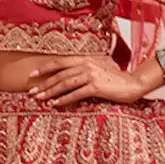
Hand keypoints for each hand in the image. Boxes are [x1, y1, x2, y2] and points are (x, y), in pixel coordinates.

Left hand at [28, 55, 148, 107]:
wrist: (133, 84)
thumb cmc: (116, 79)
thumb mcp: (99, 68)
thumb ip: (85, 69)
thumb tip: (69, 76)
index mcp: (86, 59)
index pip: (60, 62)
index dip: (45, 68)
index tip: (32, 75)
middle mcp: (86, 64)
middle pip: (59, 75)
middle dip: (44, 84)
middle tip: (31, 92)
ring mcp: (91, 75)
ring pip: (65, 84)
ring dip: (50, 92)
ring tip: (39, 98)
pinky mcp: (96, 87)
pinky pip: (76, 94)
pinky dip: (64, 99)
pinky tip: (55, 104)